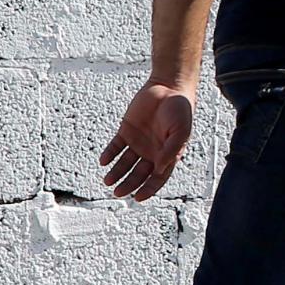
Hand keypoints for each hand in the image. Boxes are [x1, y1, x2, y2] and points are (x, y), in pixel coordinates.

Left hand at [100, 83, 195, 200]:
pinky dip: (109, 154)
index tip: (138, 198)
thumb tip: (159, 170)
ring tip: (107, 181)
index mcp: (167, 154)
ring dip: (116, 173)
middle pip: (138, 174)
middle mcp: (151, 151)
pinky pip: (115, 146)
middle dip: (128, 185)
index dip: (149, 189)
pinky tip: (104, 161)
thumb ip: (171, 151)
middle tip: (118, 192)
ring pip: (124, 163)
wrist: (168, 86)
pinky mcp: (126, 130)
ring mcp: (138, 142)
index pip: (157, 178)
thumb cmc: (180, 109)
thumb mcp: (181, 131)